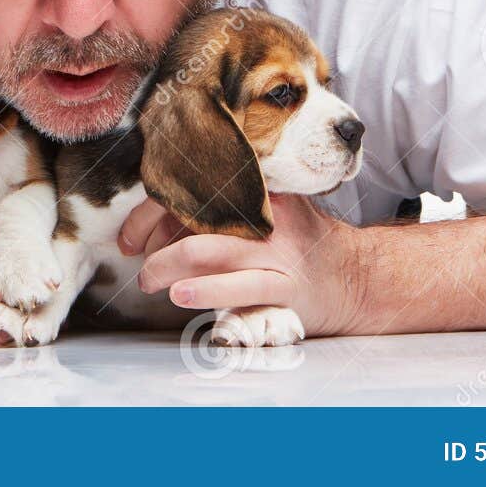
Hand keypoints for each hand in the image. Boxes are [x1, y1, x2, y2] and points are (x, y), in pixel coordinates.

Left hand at [132, 194, 361, 336]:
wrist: (354, 277)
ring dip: (164, 268)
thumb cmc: (298, 245)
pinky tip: (181, 295)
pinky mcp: (285, 287)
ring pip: (205, 252)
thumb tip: (159, 224)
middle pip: (189, 219)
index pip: (189, 192)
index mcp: (254, 191)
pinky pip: (238, 288)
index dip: (149, 214)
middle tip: (141, 267)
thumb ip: (220, 214)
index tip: (131, 238)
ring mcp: (274, 252)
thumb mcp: (266, 213)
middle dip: (153, 245)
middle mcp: (263, 216)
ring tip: (149, 280)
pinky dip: (204, 291)